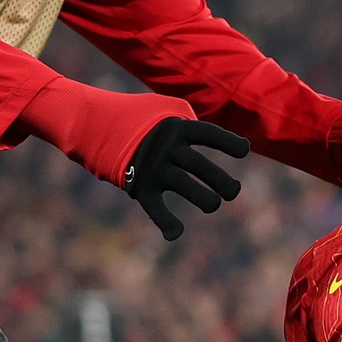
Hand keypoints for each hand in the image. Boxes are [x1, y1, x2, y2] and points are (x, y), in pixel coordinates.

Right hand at [125, 118, 249, 238]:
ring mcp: (153, 168)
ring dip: (205, 199)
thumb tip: (219, 138)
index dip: (229, 143)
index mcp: (177, 127)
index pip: (209, 134)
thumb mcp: (165, 108)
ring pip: (184, 186)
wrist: (98, 124)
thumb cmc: (141, 117)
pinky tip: (175, 233)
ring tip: (213, 204)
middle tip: (233, 191)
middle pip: (199, 165)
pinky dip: (165, 222)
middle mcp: (167, 147)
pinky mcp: (139, 187)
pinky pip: (155, 208)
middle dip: (222, 181)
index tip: (244, 150)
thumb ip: (191, 121)